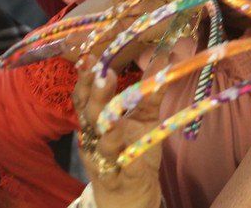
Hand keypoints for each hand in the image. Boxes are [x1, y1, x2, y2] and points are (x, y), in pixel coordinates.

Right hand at [73, 62, 164, 207]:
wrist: (129, 192)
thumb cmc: (132, 148)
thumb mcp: (144, 118)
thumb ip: (151, 92)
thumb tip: (165, 57)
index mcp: (97, 122)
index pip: (85, 98)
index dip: (84, 79)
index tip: (89, 58)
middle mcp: (96, 139)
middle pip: (91, 116)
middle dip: (97, 96)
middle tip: (104, 75)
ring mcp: (106, 160)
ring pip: (103, 144)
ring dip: (109, 129)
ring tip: (115, 116)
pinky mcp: (121, 179)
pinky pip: (124, 169)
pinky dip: (130, 161)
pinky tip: (135, 154)